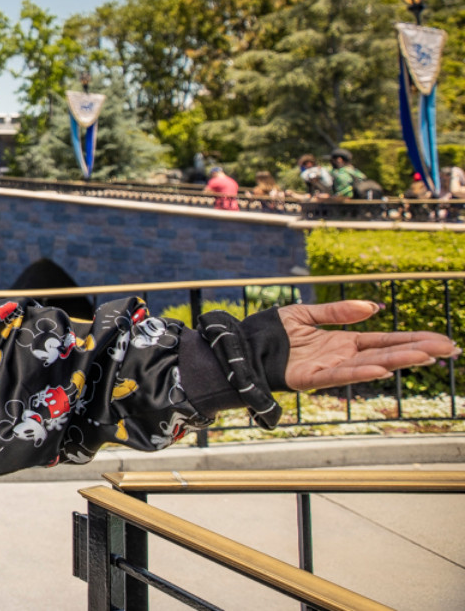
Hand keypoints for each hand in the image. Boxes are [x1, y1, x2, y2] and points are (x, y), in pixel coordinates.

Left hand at [281, 300, 460, 390]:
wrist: (242, 346)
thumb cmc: (270, 332)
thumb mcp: (306, 314)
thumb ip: (338, 312)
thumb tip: (373, 308)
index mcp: (342, 342)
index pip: (385, 341)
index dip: (413, 340)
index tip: (441, 341)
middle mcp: (341, 357)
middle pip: (386, 353)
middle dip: (417, 350)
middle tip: (451, 349)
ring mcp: (328, 368)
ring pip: (369, 364)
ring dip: (397, 360)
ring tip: (426, 356)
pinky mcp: (310, 378)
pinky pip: (339, 376)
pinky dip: (359, 372)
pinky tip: (381, 369)